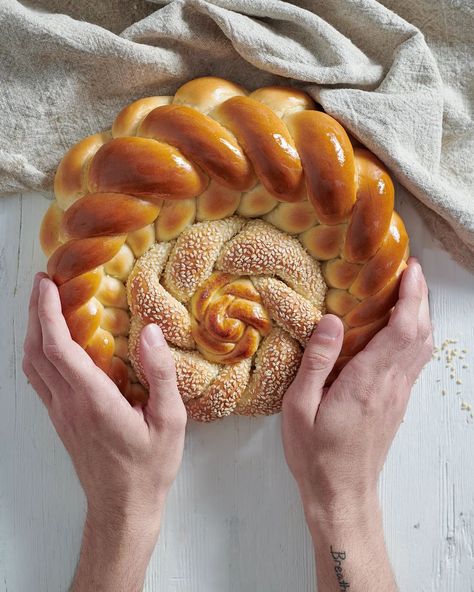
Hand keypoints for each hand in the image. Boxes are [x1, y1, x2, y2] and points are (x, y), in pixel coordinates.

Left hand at [22, 273, 186, 591]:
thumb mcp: (169, 420)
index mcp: (93, 400)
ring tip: (44, 305)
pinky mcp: (61, 420)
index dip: (47, 312)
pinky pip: (39, 379)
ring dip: (32, 331)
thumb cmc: (149, 465)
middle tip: (43, 283)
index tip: (47, 284)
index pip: (58, 347)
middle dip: (34, 312)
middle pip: (36, 351)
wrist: (123, 506)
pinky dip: (38, 351)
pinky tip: (52, 342)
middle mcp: (68, 403)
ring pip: (32, 365)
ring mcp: (60, 413)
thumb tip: (150, 332)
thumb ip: (160, 374)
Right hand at [282, 258, 431, 590]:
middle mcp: (391, 385)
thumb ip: (317, 362)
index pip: (402, 329)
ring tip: (405, 293)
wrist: (342, 494)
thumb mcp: (300, 407)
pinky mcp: (396, 403)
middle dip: (420, 298)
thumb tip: (331, 321)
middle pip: (420, 333)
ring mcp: (398, 395)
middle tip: (408, 271)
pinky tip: (398, 330)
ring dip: (421, 316)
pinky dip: (414, 336)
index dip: (411, 296)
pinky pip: (414, 361)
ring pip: (422, 347)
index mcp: (367, 381)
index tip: (409, 269)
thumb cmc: (316, 453)